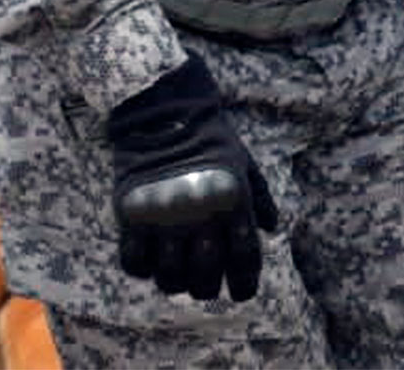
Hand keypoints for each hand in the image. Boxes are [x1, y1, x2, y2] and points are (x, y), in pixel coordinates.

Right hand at [106, 54, 278, 301]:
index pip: (245, 262)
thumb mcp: (245, 164)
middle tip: (204, 282)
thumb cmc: (211, 138)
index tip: (241, 293)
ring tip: (176, 271)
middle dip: (208, 287)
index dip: (246, 285)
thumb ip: (260, 199)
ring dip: (174, 281)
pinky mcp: (132, 215)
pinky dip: (143, 268)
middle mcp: (201, 215)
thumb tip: (271, 231)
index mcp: (234, 203)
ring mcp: (164, 217)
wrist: (164, 109)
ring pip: (169, 279)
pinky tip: (150, 256)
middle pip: (206, 279)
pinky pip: (133, 264)